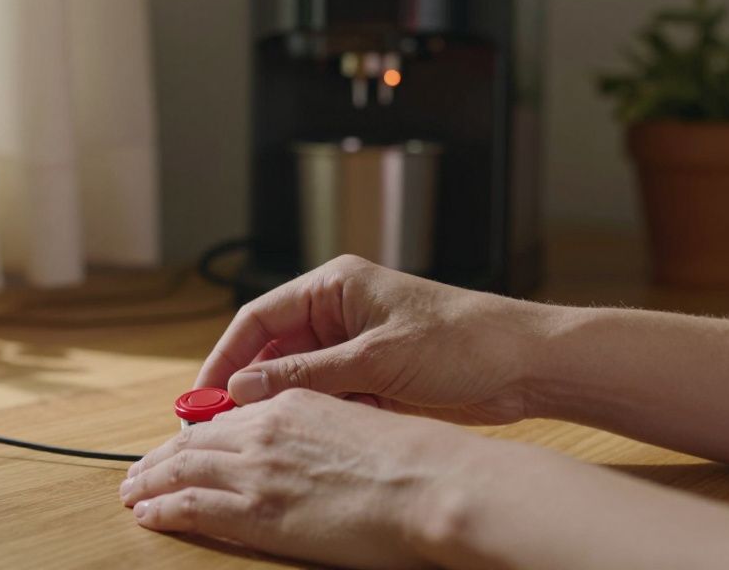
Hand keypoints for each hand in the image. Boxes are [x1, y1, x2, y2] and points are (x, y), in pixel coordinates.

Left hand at [120, 389, 479, 568]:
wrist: (430, 483)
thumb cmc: (415, 460)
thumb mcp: (358, 423)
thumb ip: (320, 428)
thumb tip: (309, 449)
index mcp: (291, 404)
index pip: (227, 418)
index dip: (197, 434)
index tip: (181, 446)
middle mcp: (264, 430)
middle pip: (194, 441)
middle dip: (160, 457)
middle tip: (138, 470)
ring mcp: (256, 469)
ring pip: (181, 469)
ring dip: (149, 480)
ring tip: (131, 492)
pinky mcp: (255, 510)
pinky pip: (189, 505)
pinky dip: (161, 508)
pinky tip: (146, 514)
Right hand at [198, 255, 555, 425]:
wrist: (526, 365)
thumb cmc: (461, 340)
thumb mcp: (376, 358)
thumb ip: (307, 375)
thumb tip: (245, 388)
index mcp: (333, 287)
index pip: (259, 318)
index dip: (225, 355)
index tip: (202, 393)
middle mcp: (337, 313)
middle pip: (271, 352)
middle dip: (247, 388)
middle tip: (218, 426)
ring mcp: (353, 348)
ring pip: (297, 381)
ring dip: (281, 408)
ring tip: (257, 440)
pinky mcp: (372, 379)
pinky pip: (327, 400)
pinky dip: (315, 419)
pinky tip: (304, 441)